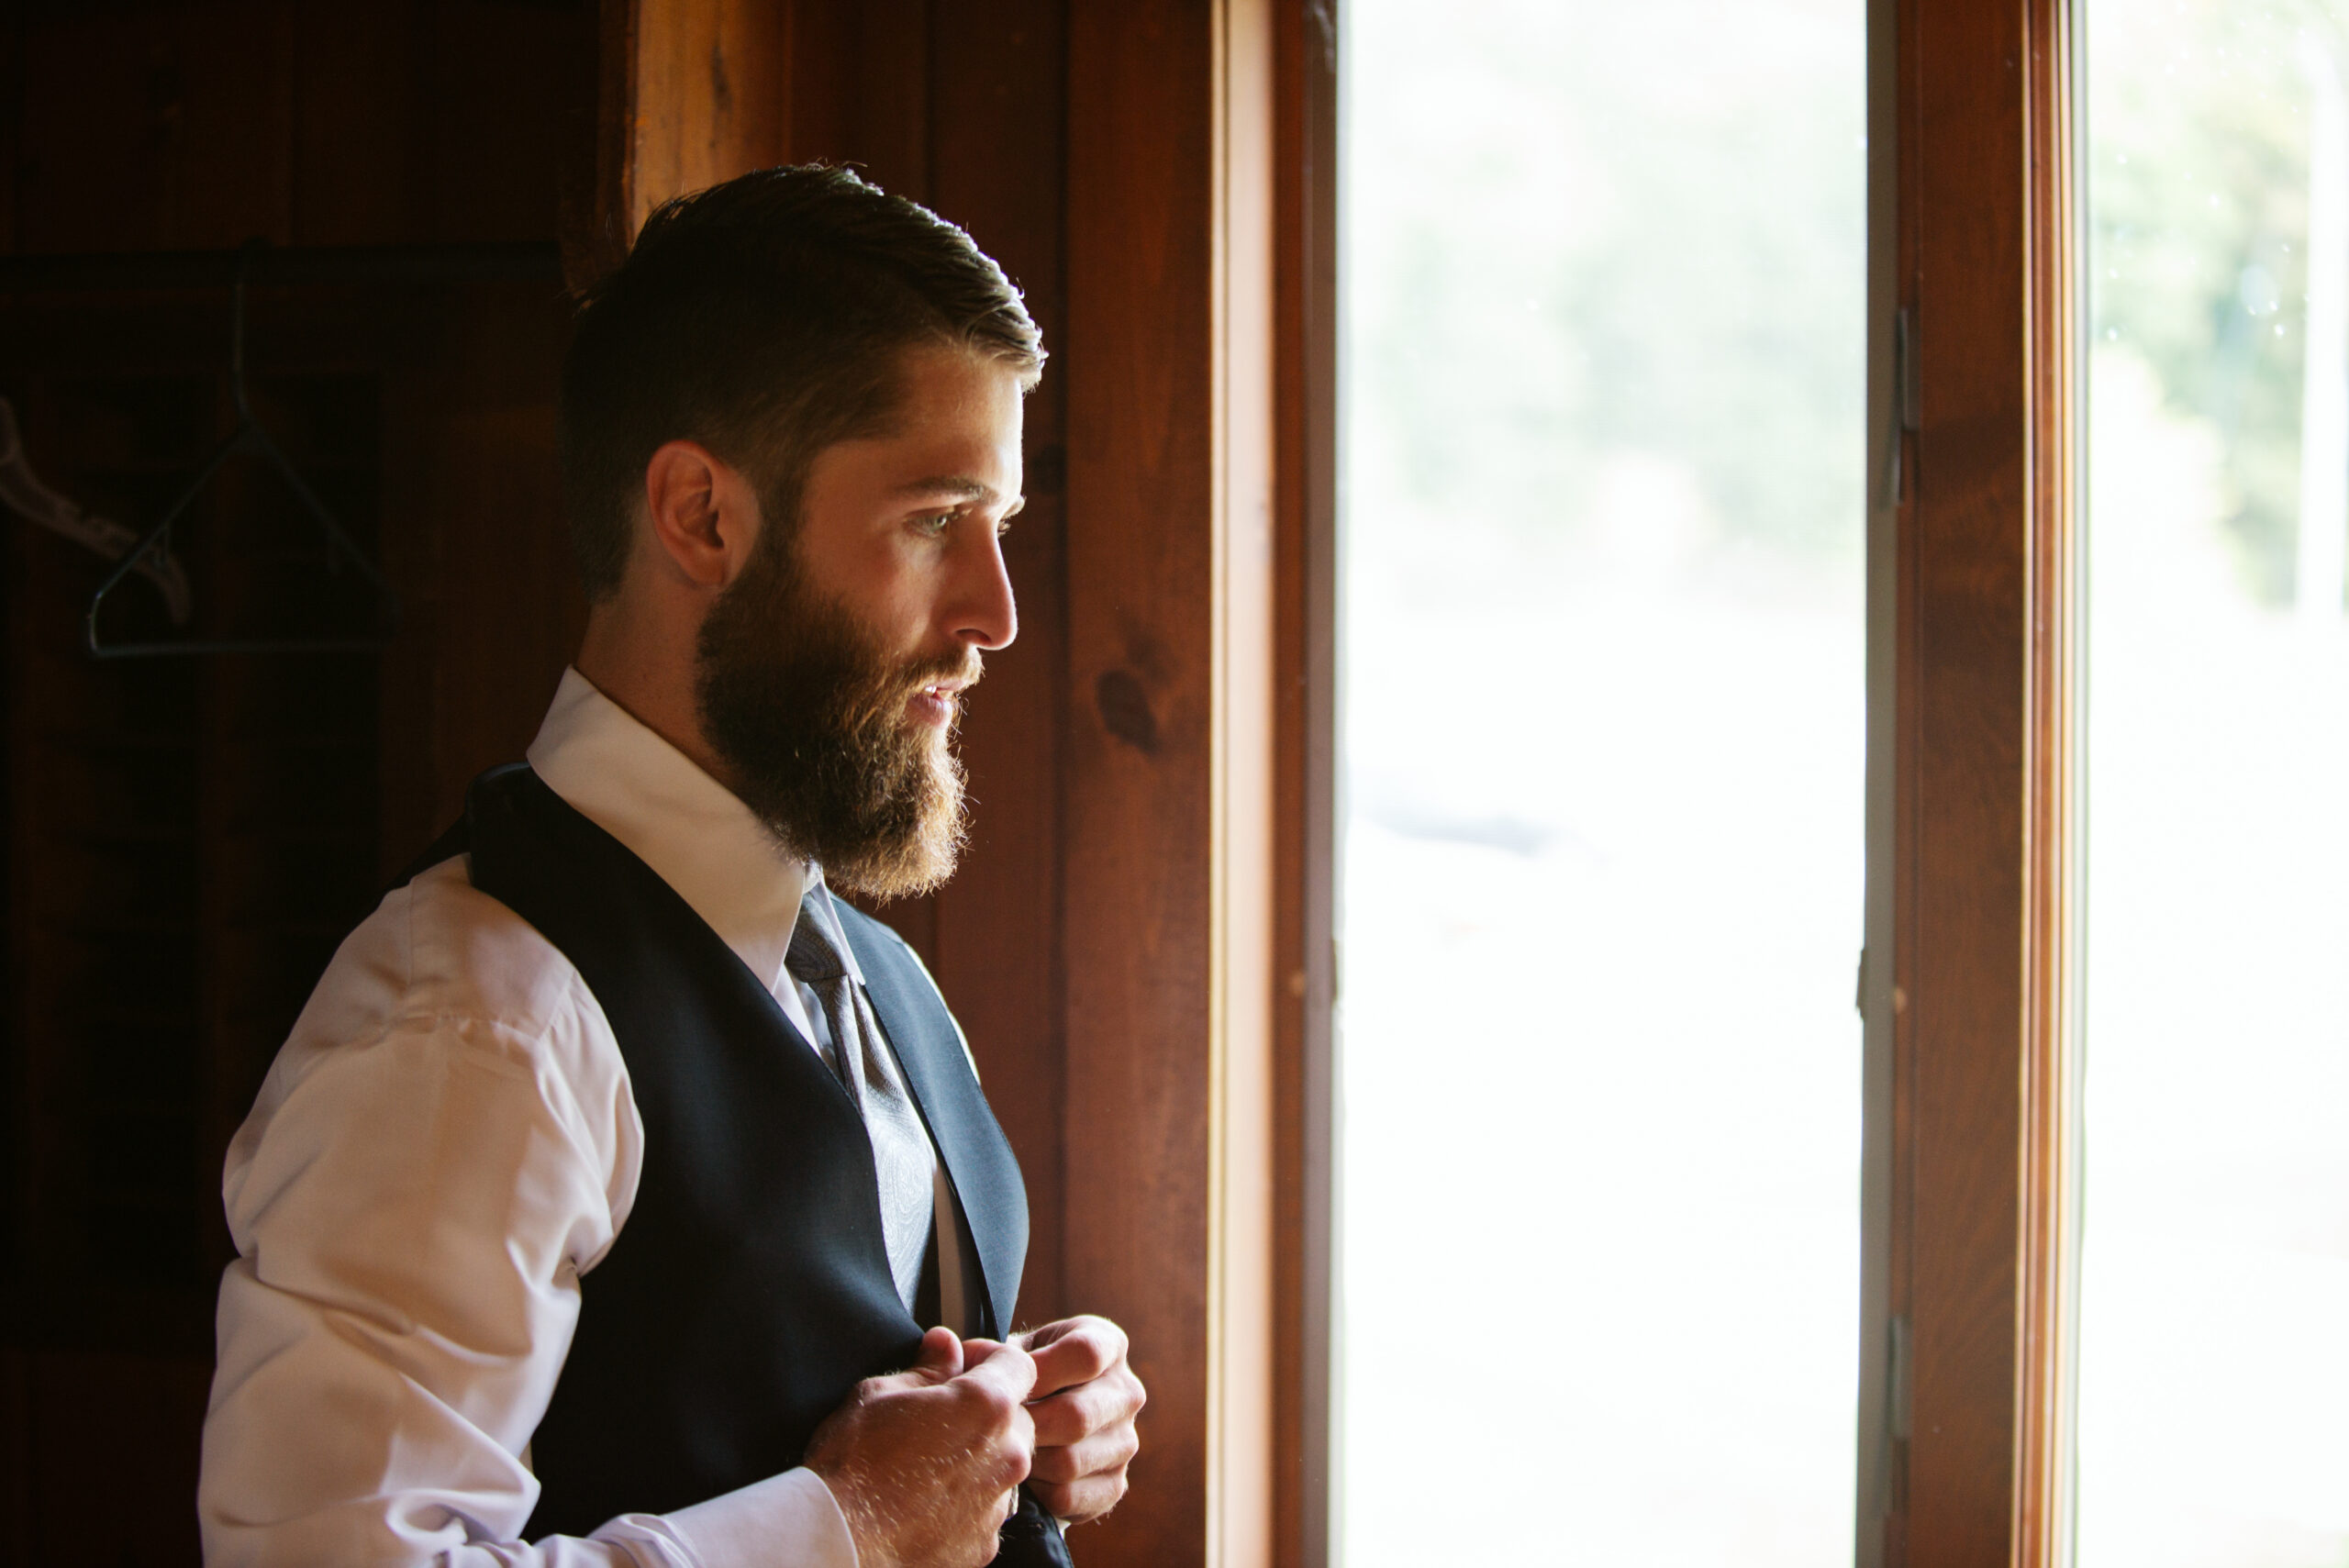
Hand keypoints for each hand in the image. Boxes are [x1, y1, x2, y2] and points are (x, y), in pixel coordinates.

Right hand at [805, 1326, 1037, 1567]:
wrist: (838, 1539)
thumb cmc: (852, 1464)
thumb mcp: (879, 1395)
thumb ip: (927, 1369)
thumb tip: (945, 1345)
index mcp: (987, 1407)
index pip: (1019, 1365)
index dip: (991, 1359)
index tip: (964, 1367)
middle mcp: (1005, 1457)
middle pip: (1018, 1420)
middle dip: (988, 1413)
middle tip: (941, 1420)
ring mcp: (997, 1505)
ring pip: (1003, 1468)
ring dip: (978, 1460)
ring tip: (927, 1467)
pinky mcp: (984, 1544)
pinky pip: (986, 1511)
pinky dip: (966, 1503)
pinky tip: (925, 1503)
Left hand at [1014, 1315, 1144, 1524]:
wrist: (1039, 1418)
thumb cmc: (1020, 1377)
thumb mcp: (1012, 1350)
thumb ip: (993, 1354)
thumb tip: (981, 1362)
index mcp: (1108, 1344)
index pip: (1087, 1355)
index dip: (1039, 1370)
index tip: (1006, 1383)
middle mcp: (1127, 1392)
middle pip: (1077, 1416)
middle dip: (1026, 1425)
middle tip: (996, 1427)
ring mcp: (1126, 1441)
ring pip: (1069, 1461)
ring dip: (1027, 1460)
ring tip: (1007, 1450)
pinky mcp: (1116, 1483)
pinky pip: (1069, 1496)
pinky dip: (1036, 1491)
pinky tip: (1024, 1474)